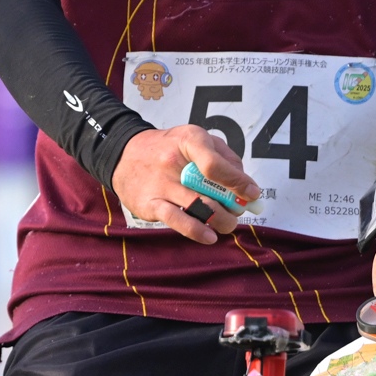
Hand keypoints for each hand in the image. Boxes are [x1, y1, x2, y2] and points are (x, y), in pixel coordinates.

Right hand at [113, 125, 260, 244]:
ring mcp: (160, 184)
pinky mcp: (149, 204)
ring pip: (199, 208)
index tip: (252, 194)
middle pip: (211, 190)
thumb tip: (244, 184)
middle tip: (238, 212)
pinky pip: (178, 221)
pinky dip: (198, 232)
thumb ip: (223, 157)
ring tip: (227, 224)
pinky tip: (210, 236)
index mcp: (189, 141)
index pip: (216, 164)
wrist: (123, 155)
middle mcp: (173, 162)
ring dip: (221, 221)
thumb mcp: (195, 139)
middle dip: (232, 207)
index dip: (238, 182)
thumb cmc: (168, 149)